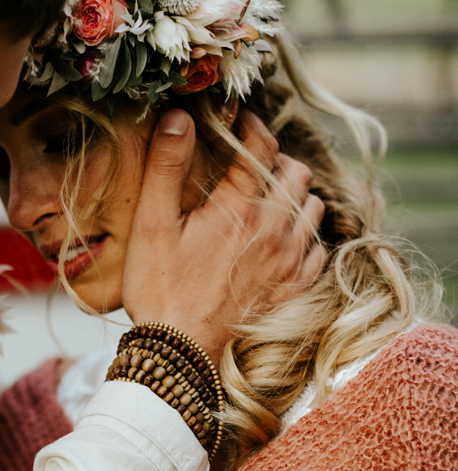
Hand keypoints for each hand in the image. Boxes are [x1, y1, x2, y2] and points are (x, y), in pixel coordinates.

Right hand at [122, 109, 325, 364]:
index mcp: (240, 208)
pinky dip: (305, 237)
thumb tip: (180, 116)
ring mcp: (290, 262)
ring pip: (312, 208)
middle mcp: (275, 229)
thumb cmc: (160, 290)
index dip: (251, 125)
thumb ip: (166, 166)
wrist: (181, 354)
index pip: (261, 145)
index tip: (237, 122)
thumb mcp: (151, 225)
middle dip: (275, 161)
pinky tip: (282, 240)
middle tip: (250, 165)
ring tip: (267, 201)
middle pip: (296, 172)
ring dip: (294, 197)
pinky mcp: (294, 290)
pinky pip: (318, 250)